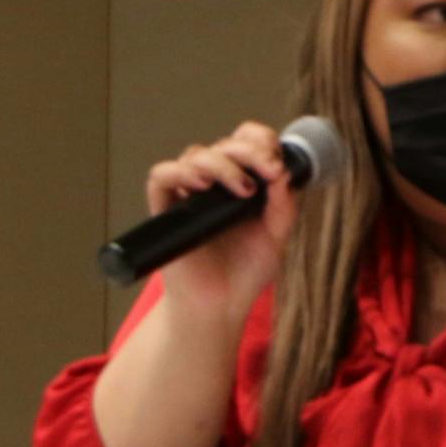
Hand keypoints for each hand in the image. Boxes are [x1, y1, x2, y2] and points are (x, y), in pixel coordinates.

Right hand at [147, 119, 301, 322]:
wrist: (220, 306)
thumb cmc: (246, 273)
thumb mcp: (276, 236)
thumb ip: (283, 205)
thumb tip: (283, 173)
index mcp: (242, 181)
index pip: (246, 141)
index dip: (260, 140)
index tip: (277, 162)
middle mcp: (214, 182)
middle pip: (224, 144)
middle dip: (249, 151)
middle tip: (268, 171)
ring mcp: (189, 193)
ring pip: (196, 154)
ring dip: (223, 163)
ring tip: (244, 189)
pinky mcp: (165, 208)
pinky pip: (162, 175)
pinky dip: (180, 172)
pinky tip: (202, 185)